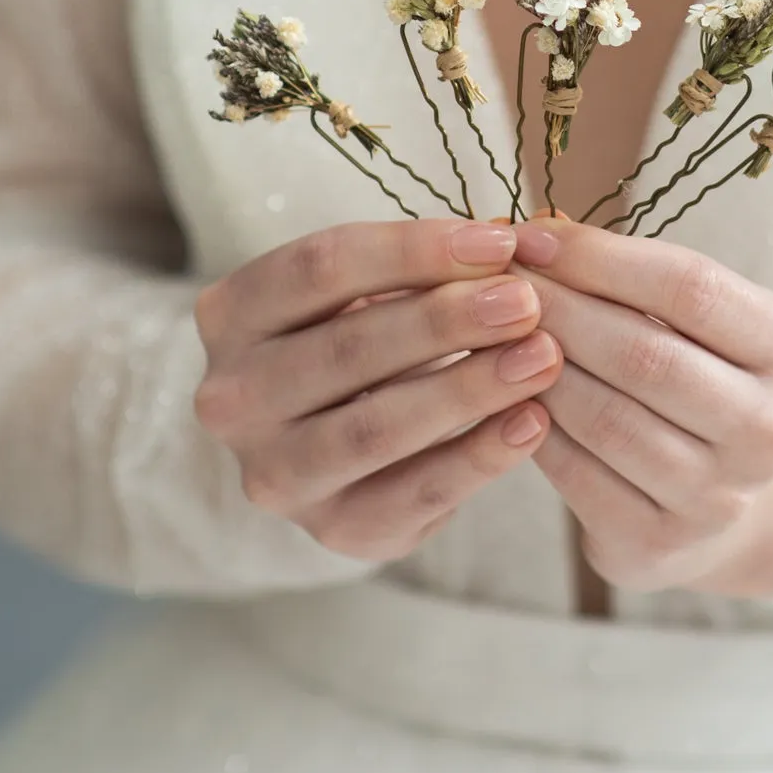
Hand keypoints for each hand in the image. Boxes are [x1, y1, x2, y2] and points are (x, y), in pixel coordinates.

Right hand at [192, 219, 561, 561]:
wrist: (333, 449)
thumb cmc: (358, 345)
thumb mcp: (366, 294)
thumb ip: (420, 271)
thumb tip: (509, 247)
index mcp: (231, 314)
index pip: (319, 268)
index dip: (414, 250)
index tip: (499, 243)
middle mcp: (233, 397)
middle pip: (347, 348)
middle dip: (446, 320)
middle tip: (526, 303)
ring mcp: (275, 472)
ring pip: (373, 428)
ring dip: (468, 388)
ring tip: (541, 357)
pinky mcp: (331, 529)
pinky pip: (412, 493)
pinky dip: (478, 457)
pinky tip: (532, 422)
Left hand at [511, 222, 772, 597]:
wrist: (717, 506)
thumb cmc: (693, 380)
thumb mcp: (692, 323)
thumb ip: (628, 277)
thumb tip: (533, 232)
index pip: (691, 287)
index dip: (601, 257)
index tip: (532, 236)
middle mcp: (769, 430)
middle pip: (646, 354)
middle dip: (558, 309)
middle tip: (495, 282)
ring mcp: (718, 498)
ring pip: (605, 418)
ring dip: (535, 369)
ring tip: (492, 334)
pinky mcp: (659, 545)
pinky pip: (576, 474)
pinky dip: (529, 427)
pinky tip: (501, 395)